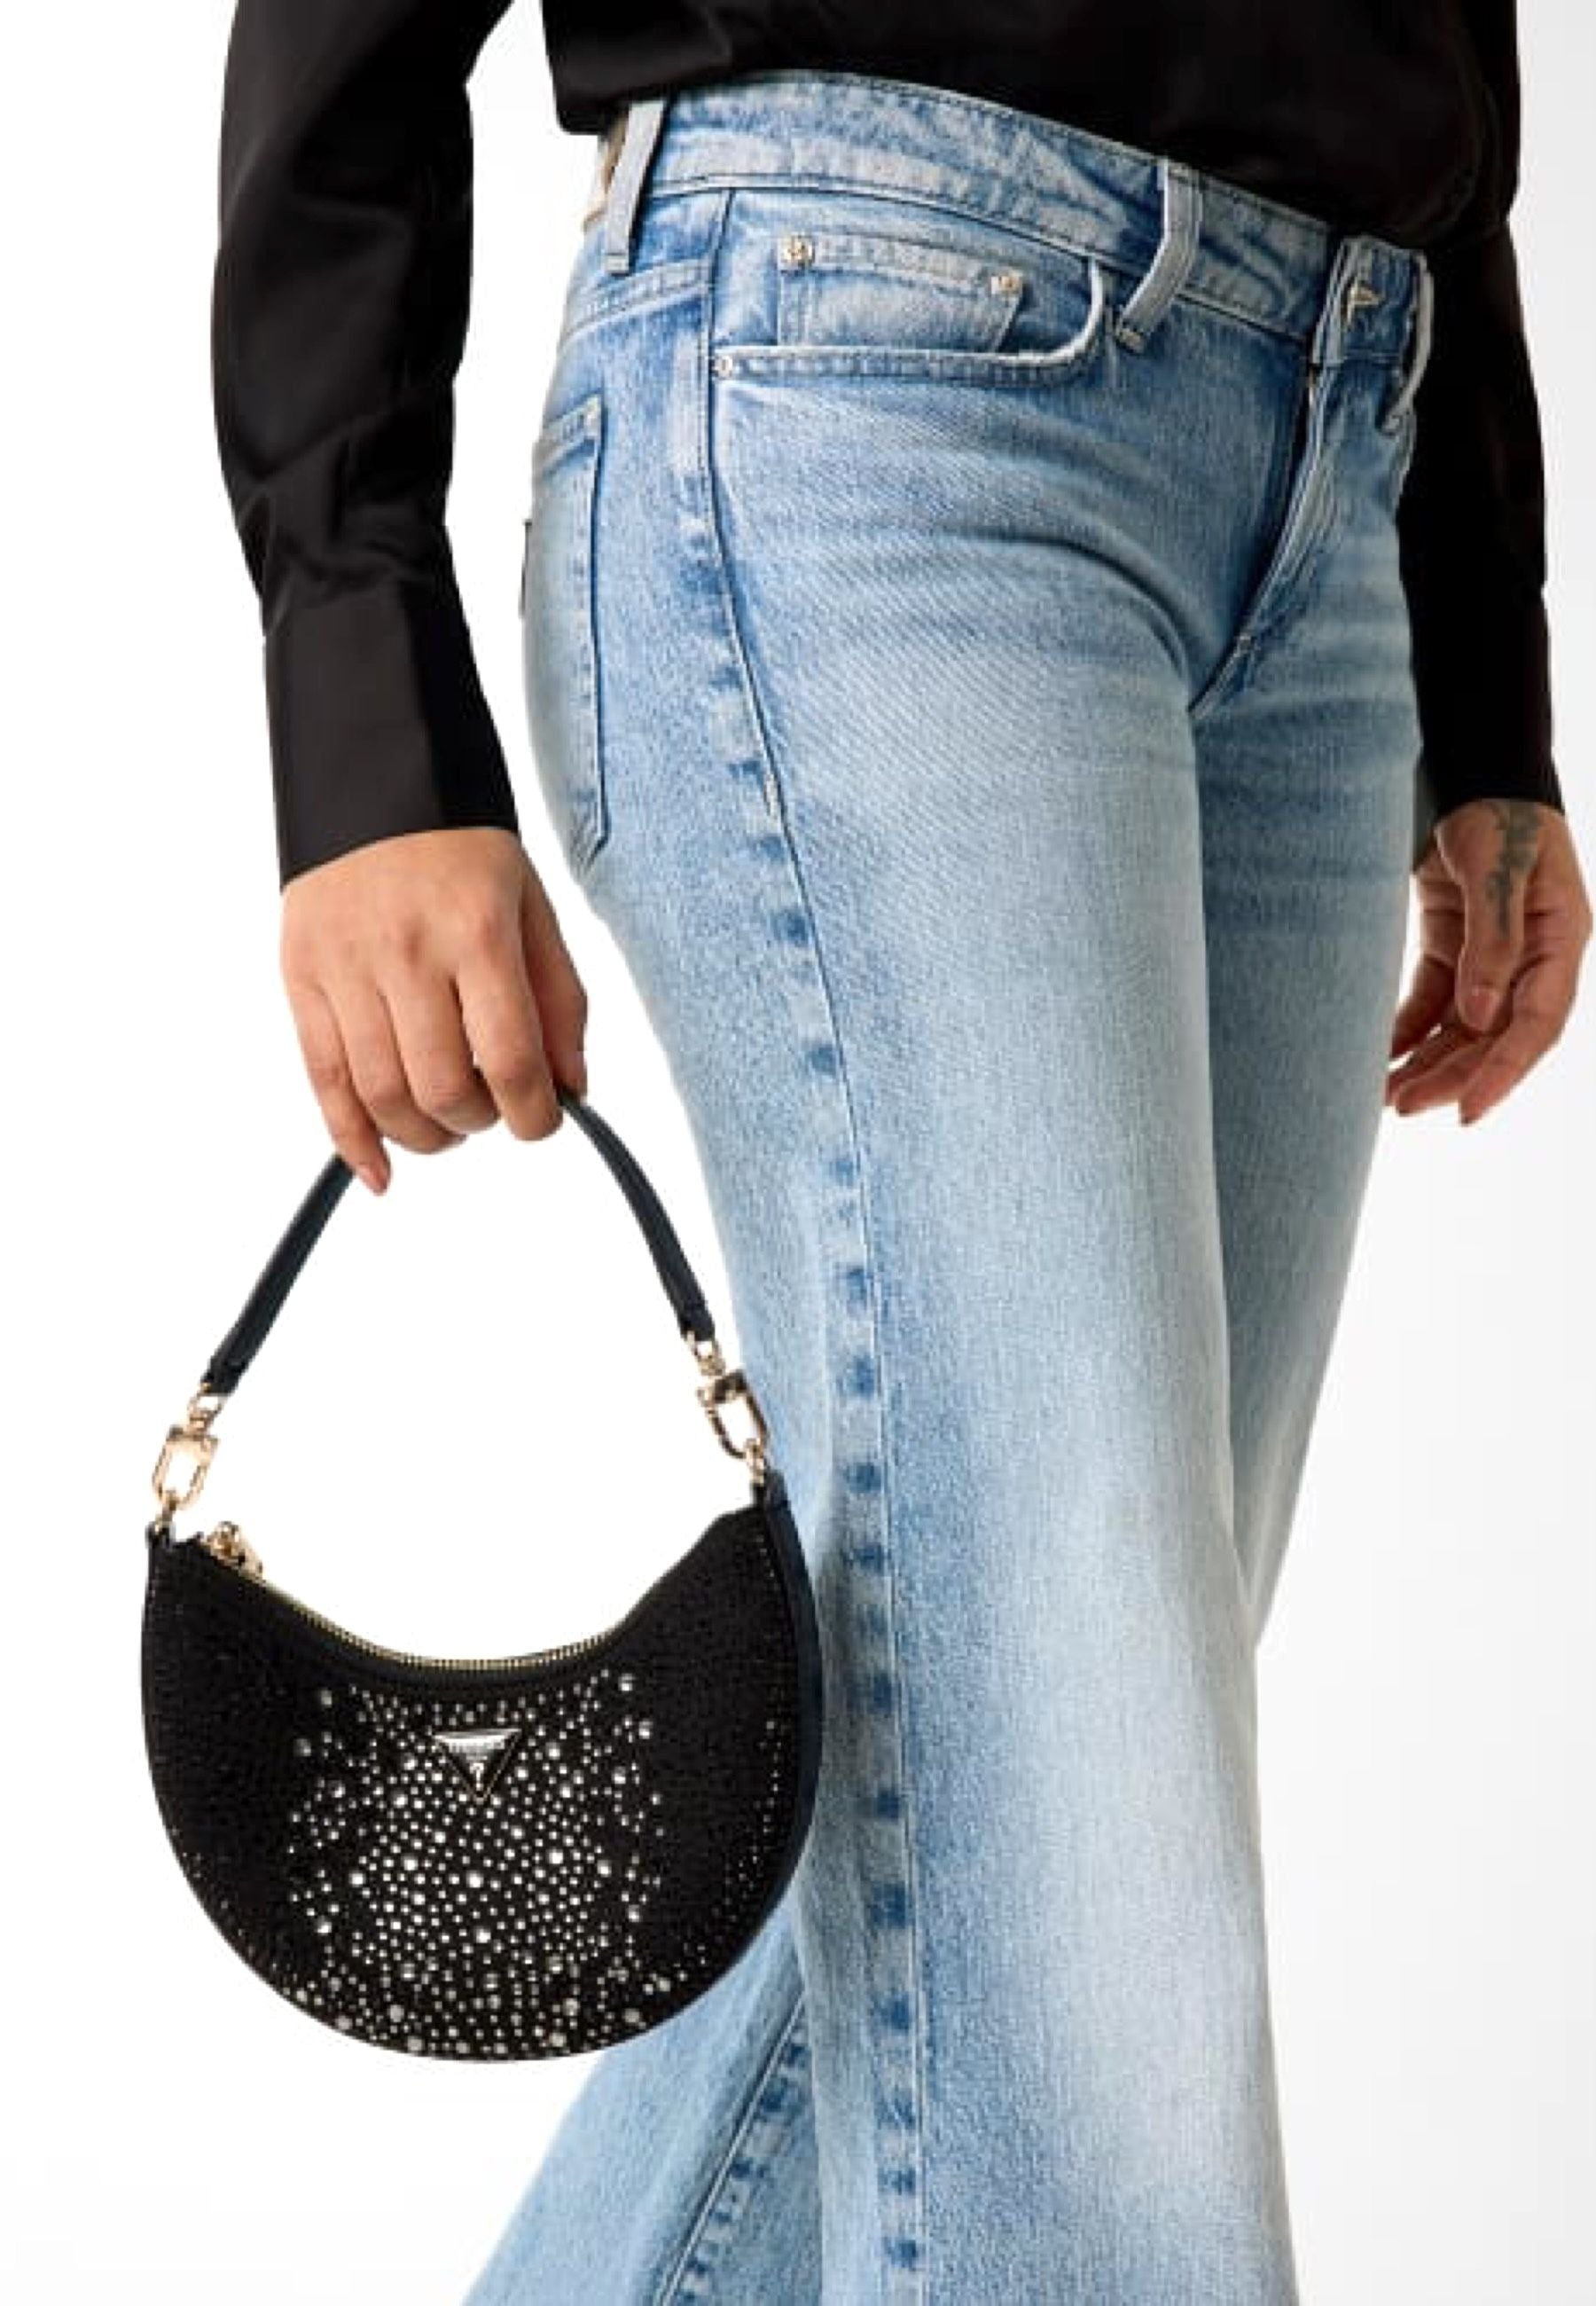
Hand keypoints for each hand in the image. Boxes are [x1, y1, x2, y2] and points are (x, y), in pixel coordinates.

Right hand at [279, 826, 589, 1190]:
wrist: (375, 781)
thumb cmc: (464, 855)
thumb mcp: (533, 909)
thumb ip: (559, 1001)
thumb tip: (571, 1090)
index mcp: (479, 932)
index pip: (510, 1061)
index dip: (535, 1116)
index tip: (543, 1121)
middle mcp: (407, 952)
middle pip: (440, 1089)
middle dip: (476, 1123)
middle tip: (489, 1109)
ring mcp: (346, 966)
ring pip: (381, 1096)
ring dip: (423, 1136)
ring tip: (445, 1124)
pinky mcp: (301, 977)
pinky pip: (322, 1080)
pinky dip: (351, 1140)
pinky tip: (380, 1172)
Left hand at [1386, 798, 1589, 1123]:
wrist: (1468, 768)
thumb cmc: (1496, 810)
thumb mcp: (1498, 870)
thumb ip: (1494, 940)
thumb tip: (1481, 1014)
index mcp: (1560, 942)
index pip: (1536, 1026)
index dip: (1503, 1073)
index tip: (1466, 1111)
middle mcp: (1530, 959)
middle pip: (1494, 1037)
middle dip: (1451, 1076)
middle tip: (1403, 1106)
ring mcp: (1490, 956)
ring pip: (1461, 1029)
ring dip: (1426, 1063)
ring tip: (1384, 1096)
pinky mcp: (1452, 946)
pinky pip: (1431, 1003)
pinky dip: (1407, 1031)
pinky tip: (1379, 1057)